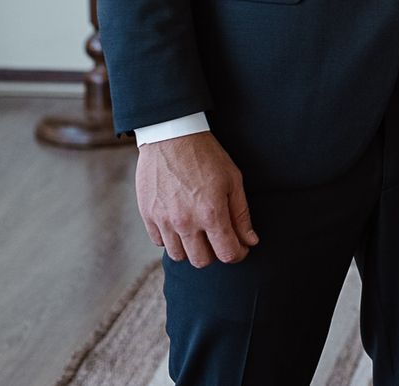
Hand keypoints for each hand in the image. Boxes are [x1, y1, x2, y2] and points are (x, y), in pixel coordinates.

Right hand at [136, 131, 257, 266]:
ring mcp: (163, 221)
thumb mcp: (233, 180)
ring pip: (179, 256)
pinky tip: (180, 223)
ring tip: (199, 232)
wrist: (171, 136)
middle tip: (219, 238)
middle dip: (215, 254)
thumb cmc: (206, 156)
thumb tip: (250, 241)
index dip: (238, 254)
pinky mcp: (147, 215)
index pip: (227, 254)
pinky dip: (171, 239)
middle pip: (201, 261)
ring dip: (191, 249)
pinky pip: (159, 242)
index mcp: (211, 213)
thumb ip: (241, 214)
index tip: (241, 247)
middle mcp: (185, 222)